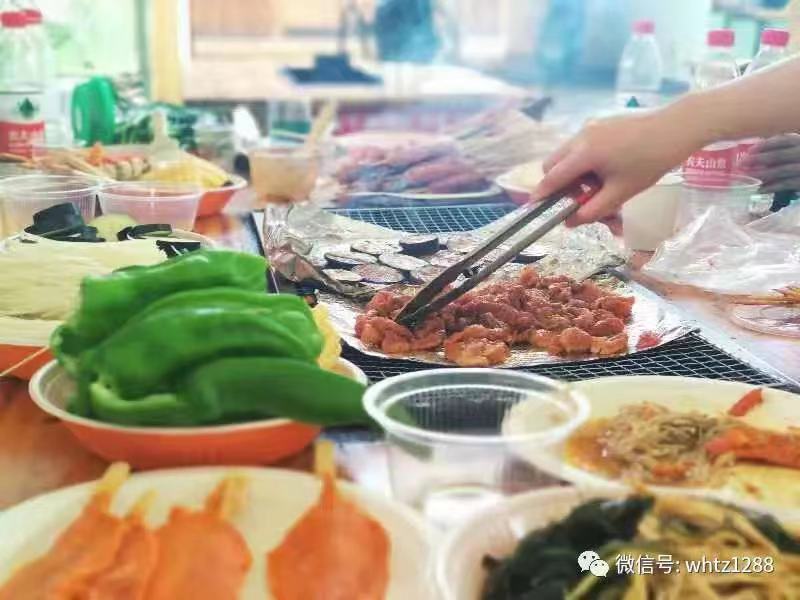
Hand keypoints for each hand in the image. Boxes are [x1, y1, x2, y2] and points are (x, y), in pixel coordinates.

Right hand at [533, 108, 700, 224]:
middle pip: (552, 164)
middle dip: (556, 184)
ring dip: (570, 173)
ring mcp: (589, 127)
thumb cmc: (650, 162)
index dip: (541, 195)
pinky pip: (579, 146)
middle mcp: (580, 137)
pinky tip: (604, 170)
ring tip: (594, 186)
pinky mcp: (599, 124)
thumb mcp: (621, 193)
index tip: (533, 209)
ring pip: (565, 154)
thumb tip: (569, 222)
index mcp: (583, 154)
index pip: (552, 178)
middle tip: (574, 201)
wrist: (676, 128)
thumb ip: (592, 210)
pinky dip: (581, 161)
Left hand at [741, 133, 799, 193]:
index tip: (749, 150)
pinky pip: (786, 184)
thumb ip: (785, 151)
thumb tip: (757, 155)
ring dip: (762, 174)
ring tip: (747, 177)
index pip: (784, 140)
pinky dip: (772, 186)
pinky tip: (760, 189)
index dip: (766, 144)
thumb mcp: (797, 152)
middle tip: (741, 164)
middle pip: (779, 155)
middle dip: (758, 160)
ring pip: (781, 170)